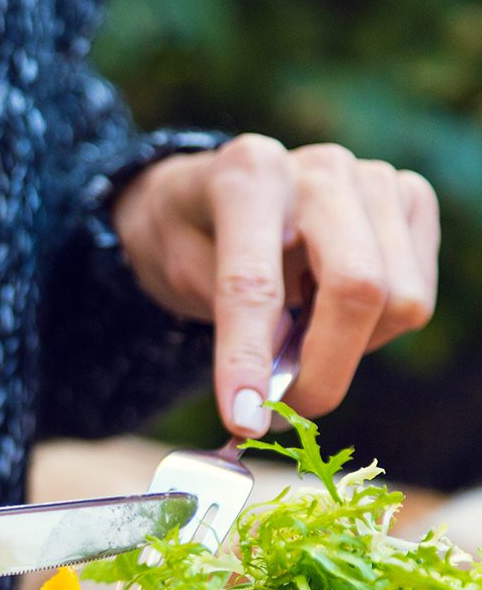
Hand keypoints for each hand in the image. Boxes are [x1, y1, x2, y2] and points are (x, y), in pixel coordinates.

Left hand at [111, 134, 439, 434]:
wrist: (217, 191)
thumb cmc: (191, 234)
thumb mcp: (175, 270)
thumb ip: (223, 317)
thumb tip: (272, 383)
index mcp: (249, 176)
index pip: (254, 283)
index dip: (247, 360)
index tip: (243, 419)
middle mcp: (321, 170)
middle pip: (356, 289)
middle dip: (321, 372)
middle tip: (282, 412)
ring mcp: (376, 180)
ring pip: (398, 302)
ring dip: (347, 350)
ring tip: (300, 336)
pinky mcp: (413, 201)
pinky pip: (415, 298)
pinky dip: (374, 330)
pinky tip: (330, 309)